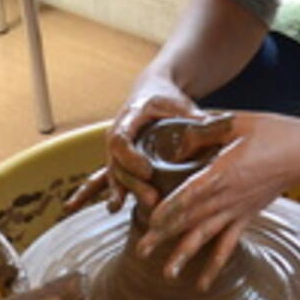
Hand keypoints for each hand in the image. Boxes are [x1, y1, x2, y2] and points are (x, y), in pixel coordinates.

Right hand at [63, 81, 199, 215]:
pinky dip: (93, 191)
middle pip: (117, 162)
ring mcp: (116, 148)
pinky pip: (103, 177)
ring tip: (122, 207)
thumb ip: (196, 119)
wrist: (152, 91)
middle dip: (132, 183)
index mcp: (131, 116)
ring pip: (112, 172)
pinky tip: (80, 207)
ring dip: (120, 191)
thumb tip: (218, 128)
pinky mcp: (119, 160)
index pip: (121, 139)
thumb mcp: (181, 104)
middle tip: (150, 199)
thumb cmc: (168, 98)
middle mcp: (118, 133)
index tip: (148, 171)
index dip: (131, 157)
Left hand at [138, 112, 299, 289]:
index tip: (151, 220)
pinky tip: (202, 285)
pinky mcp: (246, 216)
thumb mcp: (237, 122)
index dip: (172, 207)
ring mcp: (237, 210)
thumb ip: (205, 131)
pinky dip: (214, 265)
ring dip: (184, 255)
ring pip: (206, 236)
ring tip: (167, 274)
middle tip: (141, 250)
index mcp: (225, 171)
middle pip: (192, 218)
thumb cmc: (272, 132)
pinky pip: (227, 245)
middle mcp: (229, 196)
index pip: (193, 193)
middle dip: (165, 235)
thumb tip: (178, 144)